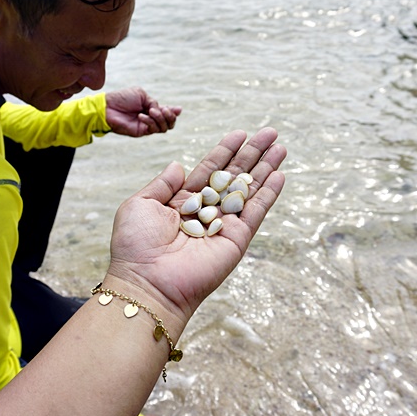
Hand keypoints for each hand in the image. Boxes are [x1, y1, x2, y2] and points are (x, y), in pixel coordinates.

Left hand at [105, 87, 181, 135]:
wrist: (108, 107)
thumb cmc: (122, 98)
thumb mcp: (141, 95)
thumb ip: (154, 102)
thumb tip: (165, 110)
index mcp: (151, 108)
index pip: (167, 113)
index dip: (174, 112)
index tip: (178, 109)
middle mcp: (150, 118)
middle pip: (169, 123)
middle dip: (170, 116)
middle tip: (165, 110)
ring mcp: (146, 126)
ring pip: (164, 128)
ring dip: (160, 118)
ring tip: (151, 111)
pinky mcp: (141, 132)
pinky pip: (153, 129)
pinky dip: (150, 122)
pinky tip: (141, 115)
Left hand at [105, 127, 286, 332]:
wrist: (147, 282)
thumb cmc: (135, 246)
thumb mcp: (140, 205)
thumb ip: (162, 183)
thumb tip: (178, 164)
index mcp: (182, 201)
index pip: (209, 169)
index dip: (225, 151)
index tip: (240, 133)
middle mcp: (205, 211)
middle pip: (234, 175)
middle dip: (252, 154)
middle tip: (270, 133)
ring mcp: (223, 225)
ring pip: (249, 190)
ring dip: (266, 168)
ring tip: (281, 147)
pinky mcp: (236, 239)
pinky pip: (255, 212)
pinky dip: (268, 194)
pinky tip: (279, 175)